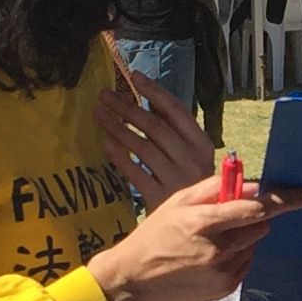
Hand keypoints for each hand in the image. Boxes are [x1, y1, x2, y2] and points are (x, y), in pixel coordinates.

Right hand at [86, 177, 301, 300]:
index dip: (286, 200)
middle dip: (250, 218)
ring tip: (210, 241)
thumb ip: (214, 189)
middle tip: (222, 219)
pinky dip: (236, 255)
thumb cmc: (155, 234)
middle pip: (259, 226)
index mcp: (203, 222)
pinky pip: (246, 263)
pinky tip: (209, 257)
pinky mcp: (226, 287)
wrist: (134, 280)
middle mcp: (217, 249)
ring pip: (254, 244)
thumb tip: (251, 185)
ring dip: (243, 237)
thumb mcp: (178, 202)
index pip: (255, 208)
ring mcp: (223, 271)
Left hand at [95, 68, 214, 199]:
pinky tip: (106, 142)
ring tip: (99, 113)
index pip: (177, 111)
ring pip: (142, 146)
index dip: (154, 91)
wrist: (198, 224)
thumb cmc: (191, 182)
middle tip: (105, 94)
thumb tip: (150, 99)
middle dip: (127, 107)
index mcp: (202, 144)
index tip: (134, 76)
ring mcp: (175, 179)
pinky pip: (134, 171)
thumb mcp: (192, 154)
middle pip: (155, 126)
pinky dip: (119, 155)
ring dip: (117, 127)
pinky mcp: (158, 198)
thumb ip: (174, 128)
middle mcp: (191, 159)